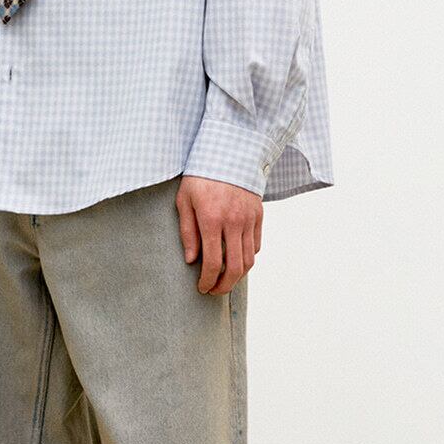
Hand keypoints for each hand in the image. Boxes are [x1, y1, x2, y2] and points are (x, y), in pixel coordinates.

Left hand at [176, 175, 262, 294]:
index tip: (202, 287)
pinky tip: (236, 260)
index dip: (208, 281)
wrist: (229, 152)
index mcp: (212, 219)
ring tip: (225, 280)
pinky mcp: (259, 215)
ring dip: (238, 276)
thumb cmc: (200, 176)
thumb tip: (191, 260)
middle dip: (224, 286)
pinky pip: (256, 245)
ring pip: (249, 260)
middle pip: (235, 268)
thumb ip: (188, 232)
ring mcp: (249, 219)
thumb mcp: (184, 200)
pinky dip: (247, 258)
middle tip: (214, 291)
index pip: (213, 263)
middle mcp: (233, 222)